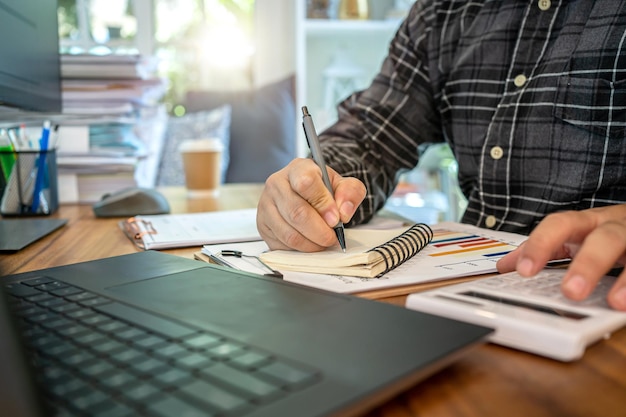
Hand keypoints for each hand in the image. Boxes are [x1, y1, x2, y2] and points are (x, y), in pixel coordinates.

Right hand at [256, 158, 366, 251]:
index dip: (323, 204)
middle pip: (297, 213)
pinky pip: (282, 244)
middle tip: (332, 237)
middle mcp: (277, 184)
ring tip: (323, 242)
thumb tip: (343, 212)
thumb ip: (350, 193)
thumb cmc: (321, 188)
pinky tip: (310, 243)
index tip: (335, 219)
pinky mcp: (262, 225)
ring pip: (289, 233)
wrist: (304, 193)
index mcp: (298, 169)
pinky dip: (300, 249)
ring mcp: (266, 205)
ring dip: (312, 244)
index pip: (306, 184)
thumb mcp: (342, 184)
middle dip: (320, 231)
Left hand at [496, 205, 625, 309]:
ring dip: (625, 279)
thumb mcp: (575, 236)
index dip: (541, 244)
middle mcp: (614, 227)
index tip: (525, 270)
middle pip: (603, 239)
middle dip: (588, 263)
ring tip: (615, 302)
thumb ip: (543, 250)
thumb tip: (504, 266)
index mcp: (587, 222)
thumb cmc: (607, 231)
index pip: (559, 225)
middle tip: (571, 291)